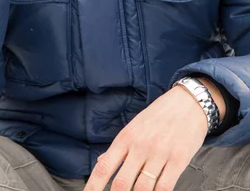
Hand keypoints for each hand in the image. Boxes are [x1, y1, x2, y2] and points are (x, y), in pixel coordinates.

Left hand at [84, 85, 208, 190]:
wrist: (188, 102)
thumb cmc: (160, 114)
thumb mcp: (135, 125)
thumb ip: (120, 147)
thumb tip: (101, 163)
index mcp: (126, 137)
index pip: (105, 166)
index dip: (94, 185)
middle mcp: (140, 145)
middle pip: (122, 183)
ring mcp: (160, 153)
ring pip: (143, 188)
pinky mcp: (178, 160)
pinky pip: (164, 187)